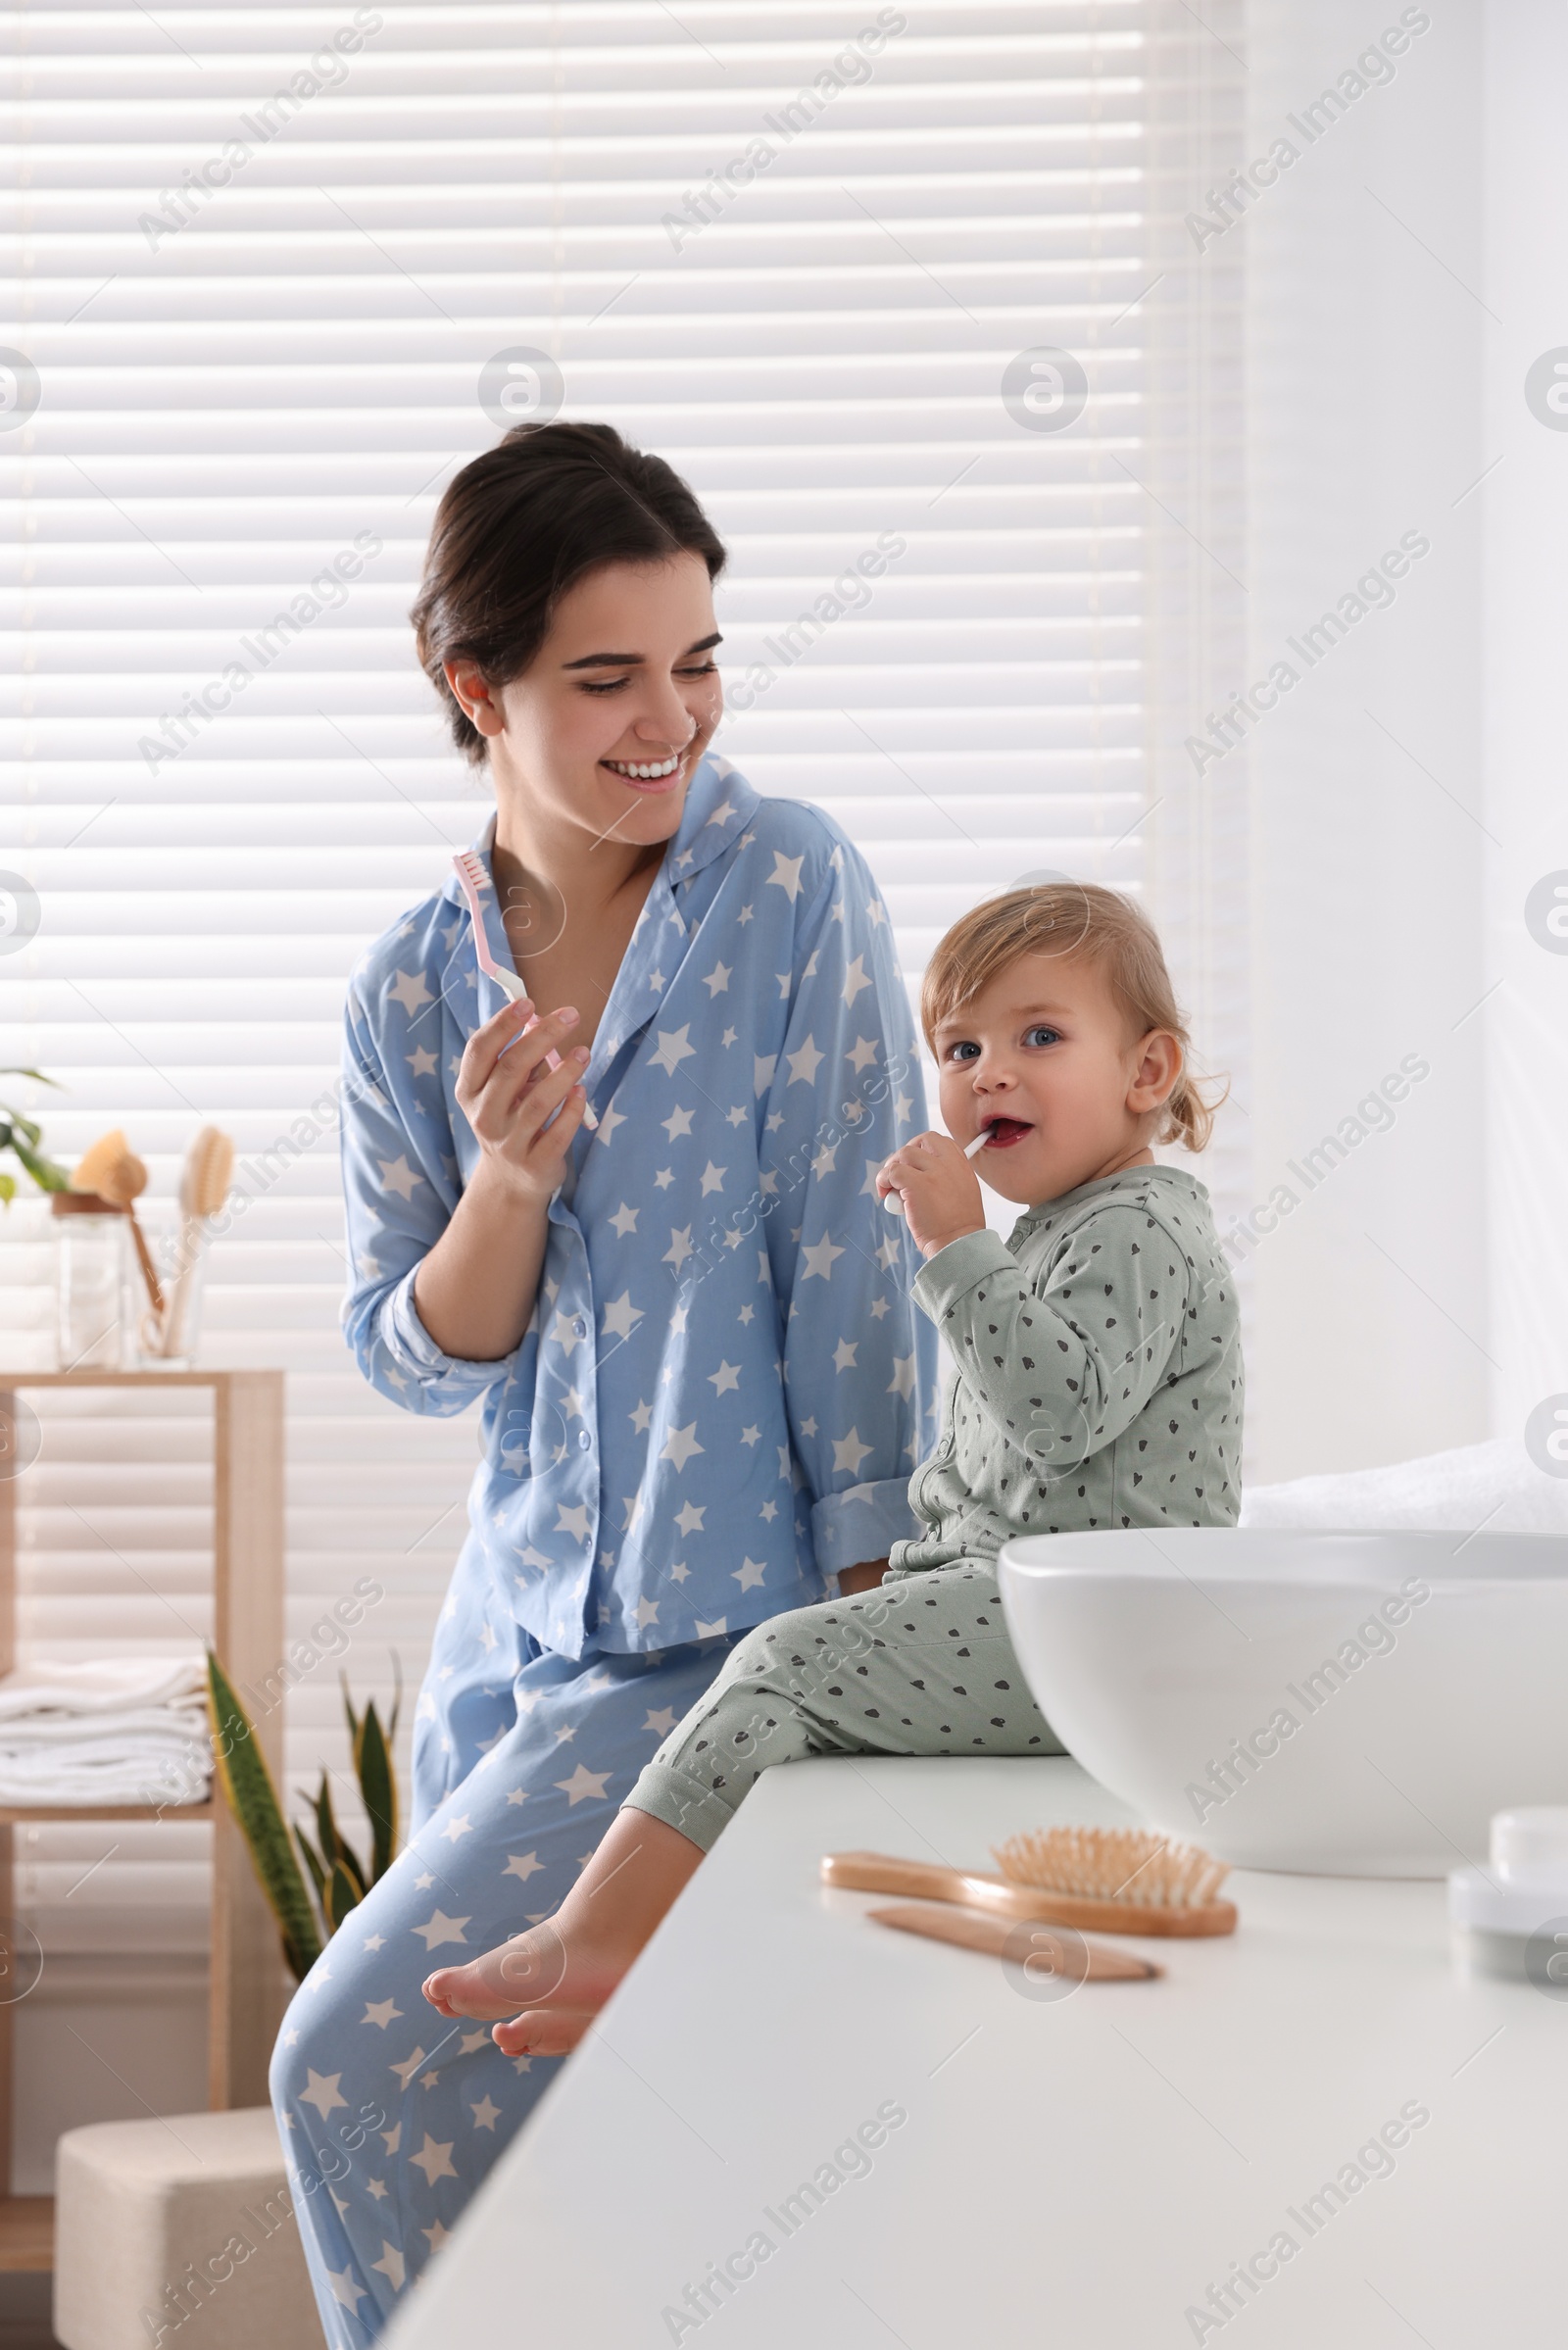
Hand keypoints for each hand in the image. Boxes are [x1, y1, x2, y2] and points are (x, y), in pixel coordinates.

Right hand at [454, 998, 589, 1210]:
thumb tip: (539, 1019)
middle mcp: (483, 1117)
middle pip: (511, 1069)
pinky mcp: (534, 1164)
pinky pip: (557, 1134)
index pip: (480, 1051)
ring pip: (537, 1102)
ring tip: (584, 1052)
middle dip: (543, 1037)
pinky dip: (572, 1111)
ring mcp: (508, 1143)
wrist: (510, 1181)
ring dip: (564, 1072)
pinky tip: (583, 1092)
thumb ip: (516, 1058)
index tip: (529, 1003)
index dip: (503, 1024)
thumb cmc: (510, 1120)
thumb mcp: (502, 1090)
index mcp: (469, 1092)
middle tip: (571, 1016)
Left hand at [876, 1130, 984, 1259]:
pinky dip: (883, 1180)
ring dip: (893, 1168)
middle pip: (923, 1140)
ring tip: (893, 1188)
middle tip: (900, 1173)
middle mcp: (950, 1165)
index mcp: (962, 1167)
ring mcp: (933, 1173)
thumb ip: (946, 1178)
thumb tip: (920, 1173)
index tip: (915, 1165)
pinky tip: (886, 1194)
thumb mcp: (963, 1193)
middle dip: (907, 1154)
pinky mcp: (917, 1184)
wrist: (958, 1246)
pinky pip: (892, 1171)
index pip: (941, 1142)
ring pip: (905, 1154)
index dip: (924, 1151)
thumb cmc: (957, 1229)